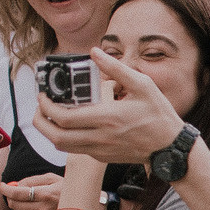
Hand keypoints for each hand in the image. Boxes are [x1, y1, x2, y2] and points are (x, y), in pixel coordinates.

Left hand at [1, 173, 62, 209]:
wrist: (86, 206)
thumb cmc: (68, 189)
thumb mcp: (52, 178)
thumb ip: (32, 180)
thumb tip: (16, 184)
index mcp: (45, 194)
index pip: (17, 193)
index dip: (6, 189)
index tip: (2, 185)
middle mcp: (43, 209)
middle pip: (14, 205)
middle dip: (10, 197)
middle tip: (14, 192)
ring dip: (17, 206)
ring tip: (24, 200)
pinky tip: (31, 208)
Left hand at [37, 48, 186, 165]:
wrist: (170, 147)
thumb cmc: (159, 115)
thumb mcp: (143, 85)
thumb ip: (116, 68)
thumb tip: (94, 52)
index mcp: (107, 118)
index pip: (63, 118)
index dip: (47, 107)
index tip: (44, 96)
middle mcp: (100, 137)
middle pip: (55, 135)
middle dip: (40, 121)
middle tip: (40, 106)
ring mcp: (100, 150)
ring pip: (62, 146)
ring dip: (49, 131)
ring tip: (50, 116)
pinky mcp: (102, 157)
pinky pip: (76, 149)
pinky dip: (67, 137)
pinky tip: (73, 124)